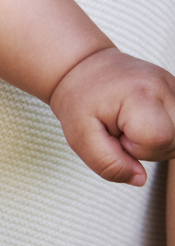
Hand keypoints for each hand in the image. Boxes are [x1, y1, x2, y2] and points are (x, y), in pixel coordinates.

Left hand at [50, 47, 174, 185]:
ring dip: (157, 139)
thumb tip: (139, 179)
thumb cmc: (80, 100)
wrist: (81, 66)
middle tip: (120, 127)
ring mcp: (173, 85)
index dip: (136, 147)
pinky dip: (163, 129)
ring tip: (130, 122)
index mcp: (140, 93)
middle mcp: (164, 85)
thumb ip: (108, 164)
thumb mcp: (80, 135)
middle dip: (148, 146)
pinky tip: (143, 118)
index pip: (159, 139)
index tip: (115, 132)